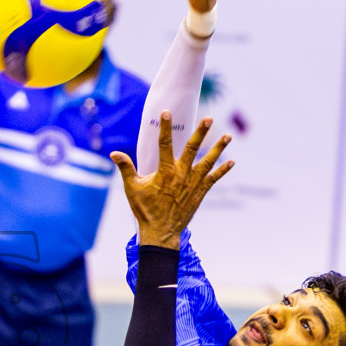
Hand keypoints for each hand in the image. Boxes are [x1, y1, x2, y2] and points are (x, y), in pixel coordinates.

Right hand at [111, 112, 231, 248]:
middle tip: (209, 118)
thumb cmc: (145, 210)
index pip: (164, 144)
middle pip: (193, 149)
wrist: (161, 233)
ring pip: (208, 162)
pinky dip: (222, 170)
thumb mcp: (132, 188)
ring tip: (228, 135)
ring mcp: (193, 183)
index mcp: (164, 171)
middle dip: (201, 132)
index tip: (166, 113)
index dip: (165, 128)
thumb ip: (125, 168)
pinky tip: (232, 161)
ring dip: (218, 148)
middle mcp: (181, 174)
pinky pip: (213, 179)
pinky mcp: (200, 193)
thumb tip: (113, 153)